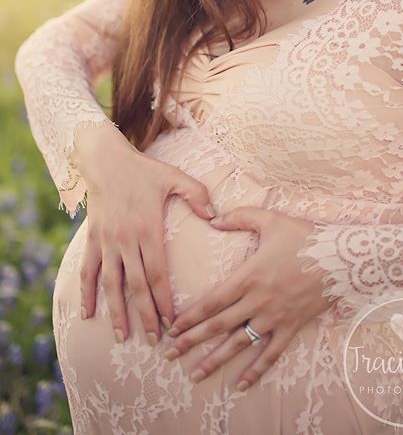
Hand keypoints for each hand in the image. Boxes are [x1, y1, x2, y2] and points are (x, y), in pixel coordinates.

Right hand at [72, 121, 215, 345]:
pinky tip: (87, 314)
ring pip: (111, 284)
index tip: (171, 322)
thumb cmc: (144, 170)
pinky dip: (86, 293)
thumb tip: (216, 216)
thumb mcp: (174, 177)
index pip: (157, 273)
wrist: (106, 160)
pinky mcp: (93, 239)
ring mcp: (107, 241)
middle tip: (152, 341)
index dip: (163, 299)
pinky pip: (88, 271)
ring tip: (121, 336)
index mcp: (148, 228)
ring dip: (116, 312)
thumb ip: (197, 194)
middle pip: (135, 285)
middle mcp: (126, 239)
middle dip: (144, 315)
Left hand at [164, 207, 332, 390]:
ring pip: (239, 344)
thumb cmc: (305, 237)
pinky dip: (256, 371)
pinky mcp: (291, 327)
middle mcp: (258, 301)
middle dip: (191, 341)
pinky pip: (270, 354)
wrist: (341, 258)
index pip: (212, 302)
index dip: (190, 316)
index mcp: (249, 277)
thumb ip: (240, 217)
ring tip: (194, 375)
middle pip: (218, 326)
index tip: (171, 328)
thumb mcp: (270, 220)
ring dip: (215, 360)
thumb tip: (213, 219)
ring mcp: (274, 318)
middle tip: (169, 355)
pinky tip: (240, 385)